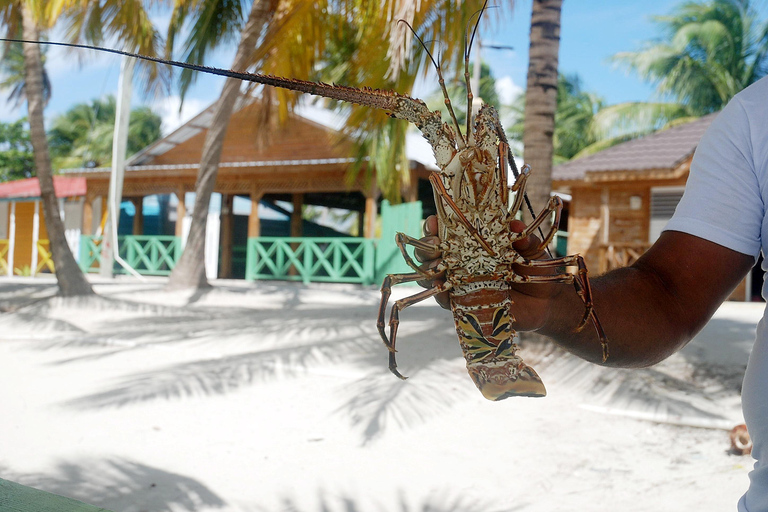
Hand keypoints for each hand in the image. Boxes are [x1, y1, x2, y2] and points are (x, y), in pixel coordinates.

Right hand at [414, 215, 559, 331]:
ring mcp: (461, 284)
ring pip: (432, 275)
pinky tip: (439, 287)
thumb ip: (524, 239)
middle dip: (426, 246)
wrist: (546, 302)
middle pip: (431, 253)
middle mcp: (462, 262)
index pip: (447, 231)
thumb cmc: (536, 270)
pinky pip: (444, 300)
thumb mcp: (532, 250)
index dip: (436, 225)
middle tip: (434, 244)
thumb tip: (515, 226)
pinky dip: (438, 293)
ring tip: (435, 266)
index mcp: (474, 244)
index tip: (435, 221)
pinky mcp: (465, 305)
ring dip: (428, 269)